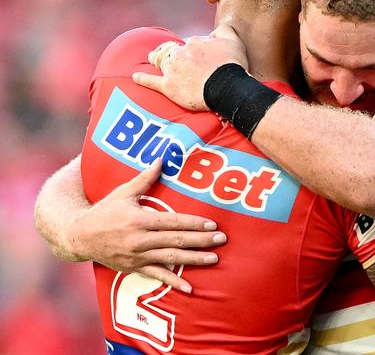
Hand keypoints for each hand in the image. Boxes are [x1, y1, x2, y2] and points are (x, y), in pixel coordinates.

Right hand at [68, 159, 226, 292]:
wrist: (79, 236)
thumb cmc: (104, 211)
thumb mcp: (123, 193)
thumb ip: (144, 178)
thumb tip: (161, 159)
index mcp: (139, 220)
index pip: (173, 222)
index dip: (193, 223)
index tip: (212, 224)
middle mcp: (140, 240)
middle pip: (176, 241)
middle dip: (201, 240)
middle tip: (222, 239)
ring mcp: (137, 256)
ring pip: (171, 259)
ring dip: (194, 260)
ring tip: (214, 259)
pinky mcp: (134, 268)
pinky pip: (157, 276)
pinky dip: (174, 283)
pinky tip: (190, 288)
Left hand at [133, 25, 247, 110]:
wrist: (226, 88)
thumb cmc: (232, 65)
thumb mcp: (233, 41)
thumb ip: (224, 30)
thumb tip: (218, 28)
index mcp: (195, 43)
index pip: (191, 43)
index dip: (195, 49)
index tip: (201, 56)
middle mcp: (181, 54)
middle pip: (173, 51)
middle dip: (172, 51)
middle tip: (172, 55)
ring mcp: (172, 70)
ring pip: (161, 62)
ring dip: (156, 59)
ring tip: (152, 59)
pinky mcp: (168, 87)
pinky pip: (151, 81)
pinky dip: (142, 79)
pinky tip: (135, 77)